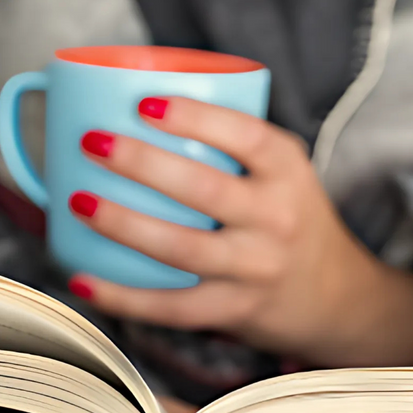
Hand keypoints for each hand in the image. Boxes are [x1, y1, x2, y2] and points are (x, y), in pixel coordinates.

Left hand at [67, 97, 412, 366]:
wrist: (334, 295)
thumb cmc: (289, 217)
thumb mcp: (283, 171)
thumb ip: (232, 141)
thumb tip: (133, 102)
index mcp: (288, 171)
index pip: (246, 136)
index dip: (195, 118)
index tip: (144, 103)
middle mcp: (277, 218)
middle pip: (203, 189)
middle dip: (140, 163)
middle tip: (92, 142)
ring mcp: (256, 268)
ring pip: (181, 248)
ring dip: (122, 224)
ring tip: (77, 200)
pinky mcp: (235, 309)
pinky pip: (171, 306)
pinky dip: (122, 296)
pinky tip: (82, 279)